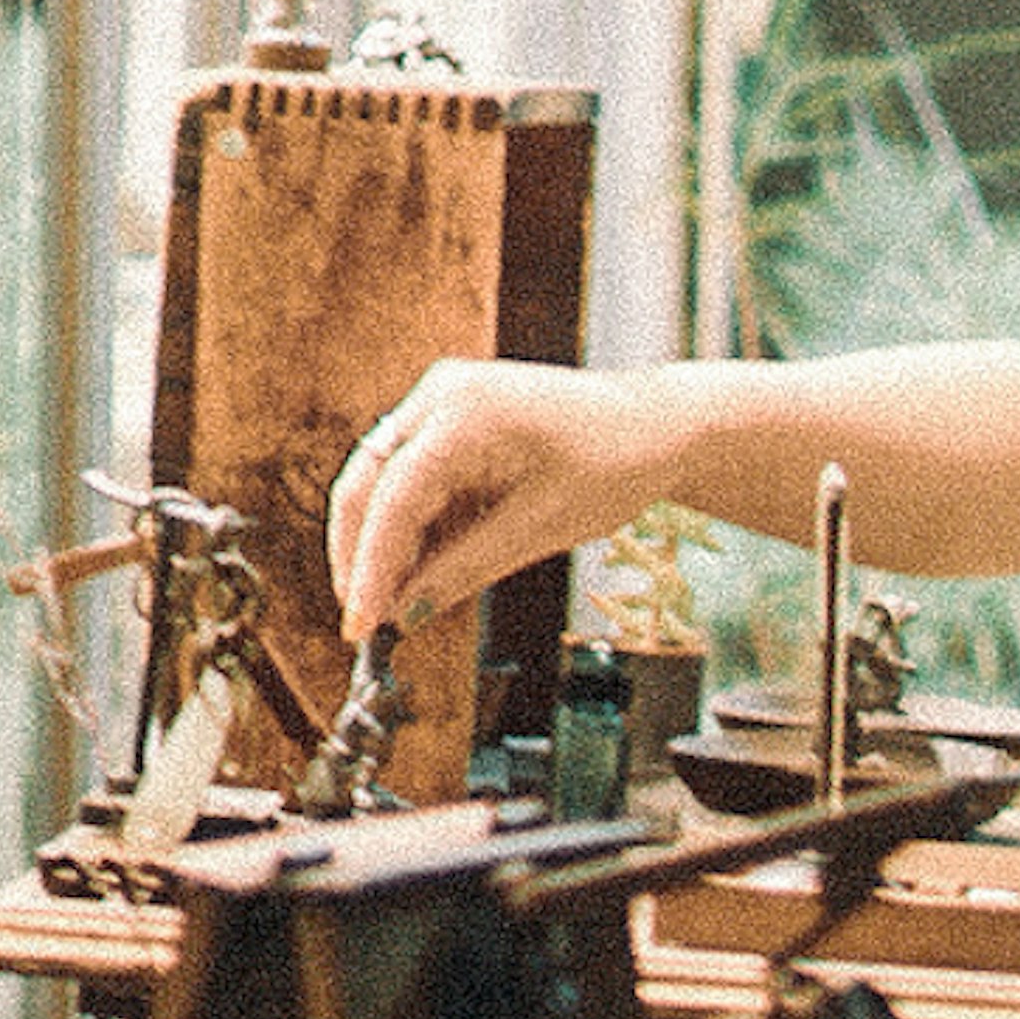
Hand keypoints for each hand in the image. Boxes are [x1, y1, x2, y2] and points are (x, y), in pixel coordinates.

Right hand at [327, 360, 664, 638]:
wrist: (659, 426)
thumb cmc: (617, 463)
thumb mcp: (540, 527)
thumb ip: (465, 568)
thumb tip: (404, 613)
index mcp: (465, 410)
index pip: (393, 498)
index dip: (370, 568)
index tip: (360, 625)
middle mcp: (441, 394)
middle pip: (368, 483)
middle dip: (361, 556)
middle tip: (366, 621)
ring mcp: (443, 401)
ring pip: (383, 482)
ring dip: (386, 545)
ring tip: (401, 605)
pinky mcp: (452, 419)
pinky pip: (414, 478)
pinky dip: (416, 527)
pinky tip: (427, 570)